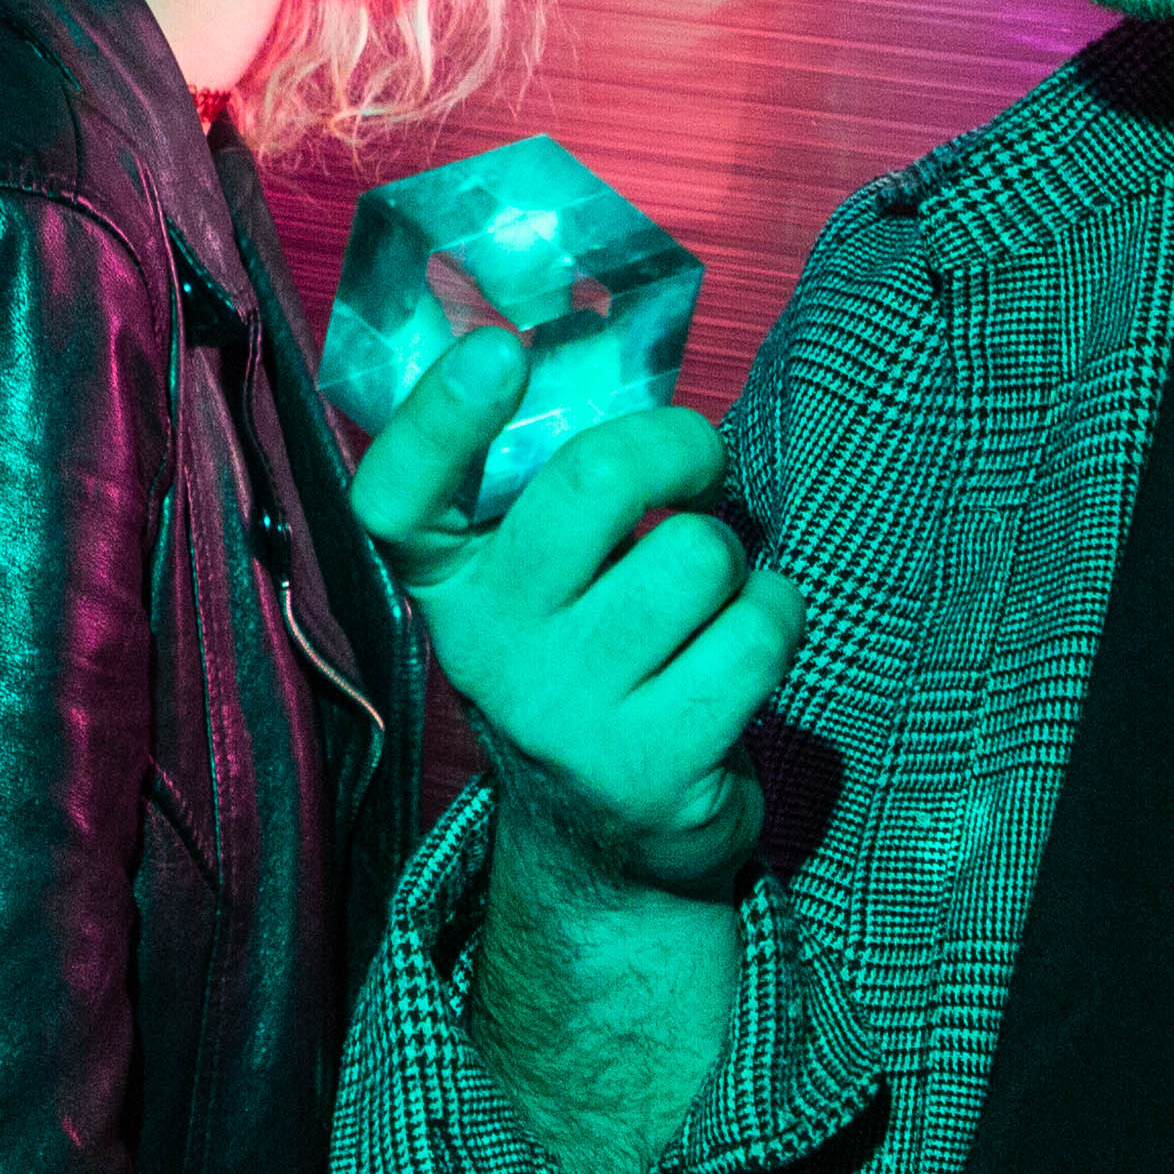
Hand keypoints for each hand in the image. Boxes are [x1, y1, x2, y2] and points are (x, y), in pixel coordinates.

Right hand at [350, 328, 801, 896]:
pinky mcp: (649, 767)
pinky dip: (774, 617)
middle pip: (593, 481)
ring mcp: (564, 714)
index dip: (440, 417)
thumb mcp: (537, 579)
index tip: (498, 351)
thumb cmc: (586, 656)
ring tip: (705, 597)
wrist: (605, 840)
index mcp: (444, 584)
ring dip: (732, 559)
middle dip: (679, 445)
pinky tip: (740, 647)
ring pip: (699, 555)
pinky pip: (756, 630)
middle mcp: (486, 648)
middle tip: (697, 467)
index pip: (398, 497)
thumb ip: (545, 482)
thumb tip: (591, 333)